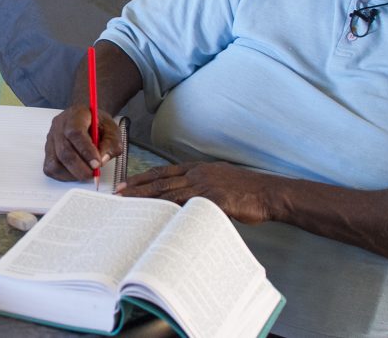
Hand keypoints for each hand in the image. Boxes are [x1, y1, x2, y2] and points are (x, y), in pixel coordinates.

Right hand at [43, 104, 121, 181]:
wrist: (90, 120)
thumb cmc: (99, 125)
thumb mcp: (113, 131)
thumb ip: (111, 144)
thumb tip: (101, 160)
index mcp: (76, 114)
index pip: (75, 132)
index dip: (86, 151)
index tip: (97, 164)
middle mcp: (59, 125)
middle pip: (64, 150)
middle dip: (80, 167)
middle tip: (94, 174)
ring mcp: (51, 138)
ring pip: (55, 161)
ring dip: (72, 173)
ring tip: (86, 173)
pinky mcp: (48, 150)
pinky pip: (50, 167)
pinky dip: (63, 175)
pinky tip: (76, 172)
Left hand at [119, 161, 276, 223]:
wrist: (268, 193)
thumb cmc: (247, 190)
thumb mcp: (220, 180)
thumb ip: (201, 186)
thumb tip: (185, 198)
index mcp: (198, 168)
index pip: (163, 171)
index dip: (142, 177)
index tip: (126, 184)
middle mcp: (197, 174)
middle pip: (160, 181)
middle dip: (137, 189)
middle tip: (118, 196)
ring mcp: (204, 186)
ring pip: (167, 193)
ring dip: (146, 200)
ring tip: (129, 207)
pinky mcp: (212, 200)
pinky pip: (186, 207)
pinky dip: (169, 212)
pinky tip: (156, 220)